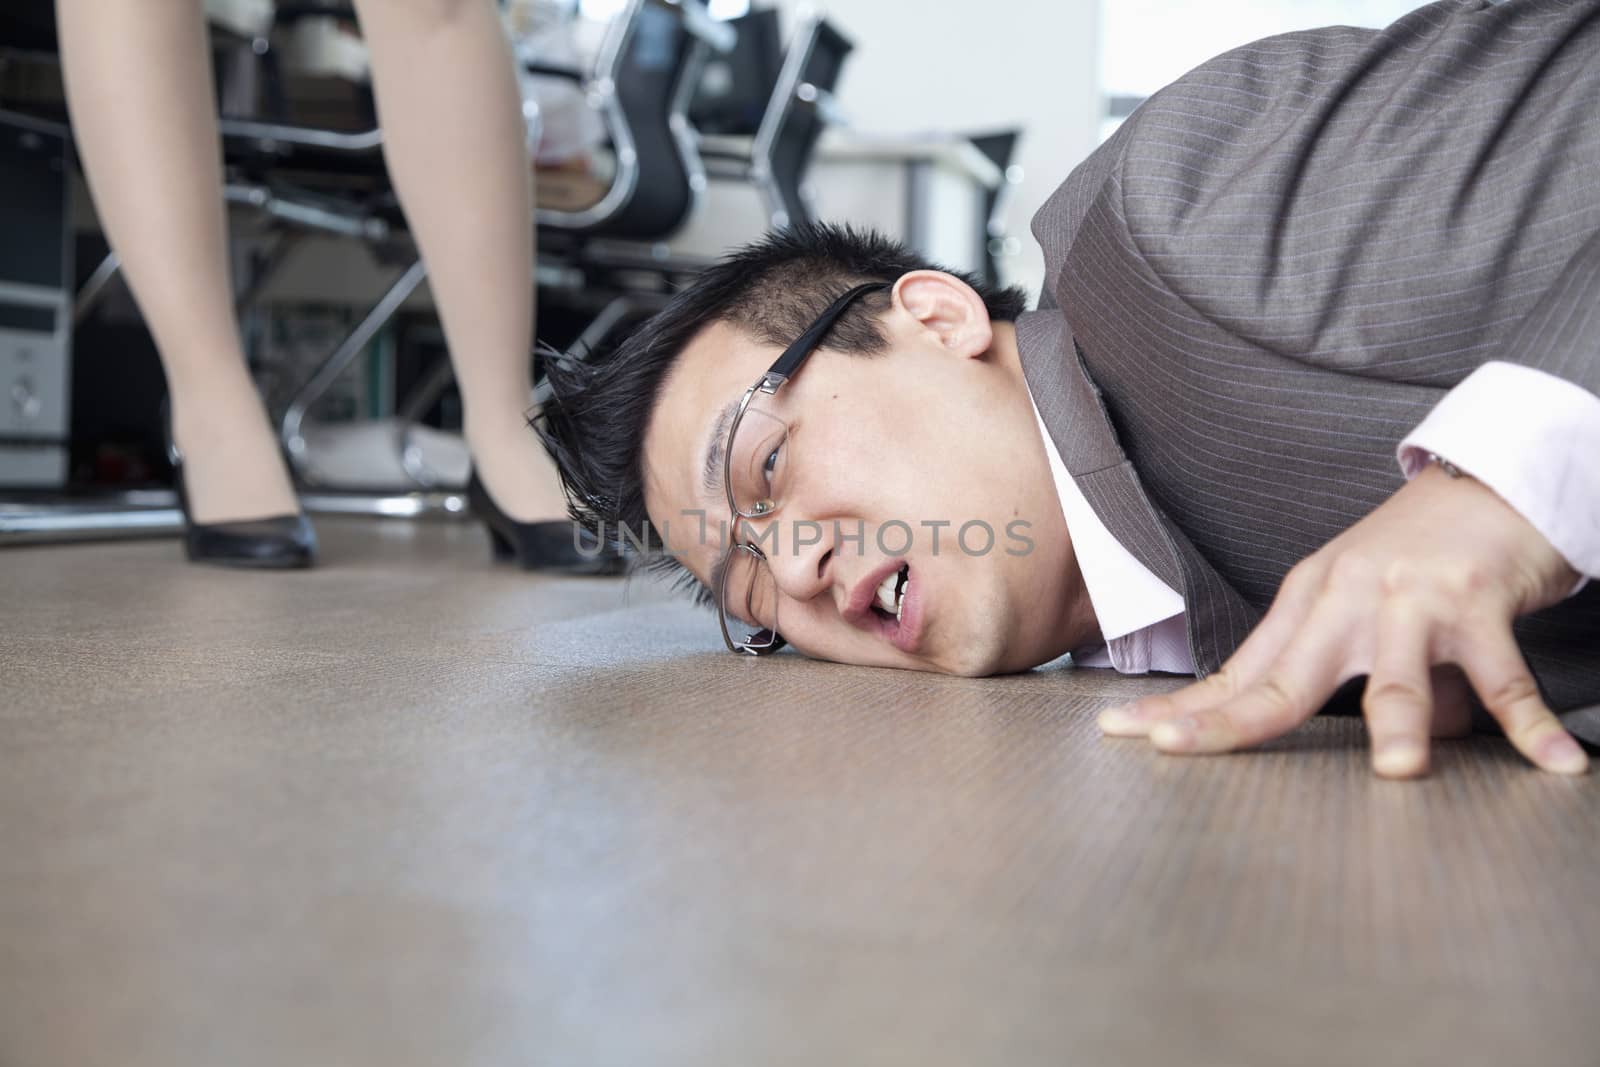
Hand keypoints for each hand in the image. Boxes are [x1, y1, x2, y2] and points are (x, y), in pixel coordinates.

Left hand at [1097, 464, 1589, 776]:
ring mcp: (1408, 598)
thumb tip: (1371, 745)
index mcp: (1306, 604)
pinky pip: (1504, 675)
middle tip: (1177, 750)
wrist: (1490, 478)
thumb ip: (1355, 681)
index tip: (1118, 732)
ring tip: (1398, 772)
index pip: (1235, 672)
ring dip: (1401, 724)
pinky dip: (1530, 721)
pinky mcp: (1475, 597)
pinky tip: (1554, 760)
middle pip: (1281, 678)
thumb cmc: (1419, 557)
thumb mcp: (1366, 612)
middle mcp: (1344, 599)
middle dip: (1228, 720)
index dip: (1180, 707)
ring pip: (1396, 676)